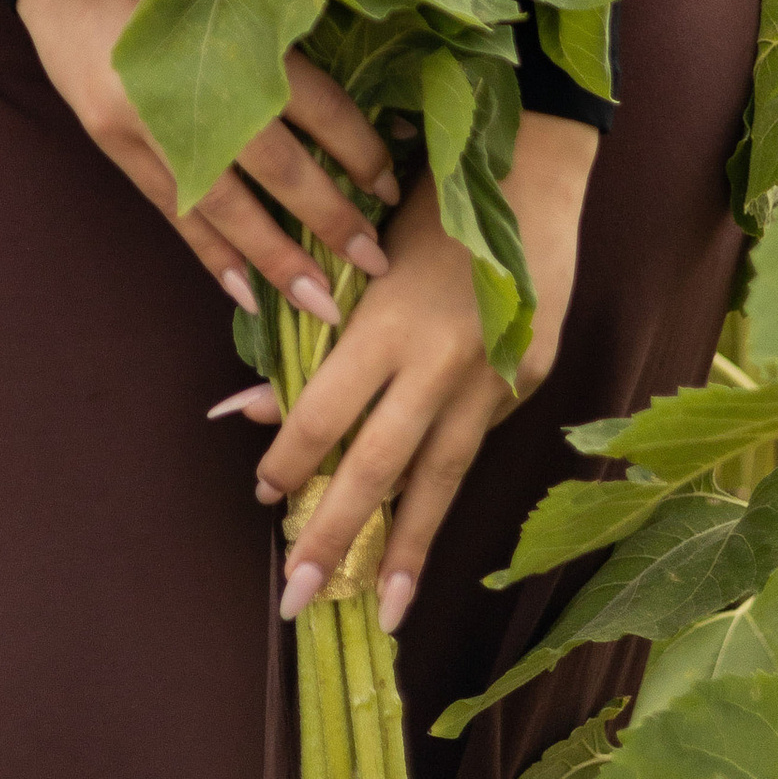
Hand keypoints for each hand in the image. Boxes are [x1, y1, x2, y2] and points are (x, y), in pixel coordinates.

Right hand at [18, 0, 398, 323]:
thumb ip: (278, 30)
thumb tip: (352, 92)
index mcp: (234, 31)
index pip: (317, 105)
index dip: (360, 150)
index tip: (394, 187)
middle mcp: (195, 83)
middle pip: (279, 166)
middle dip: (331, 219)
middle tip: (376, 263)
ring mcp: (149, 121)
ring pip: (225, 205)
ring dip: (276, 260)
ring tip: (320, 303)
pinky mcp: (115, 143)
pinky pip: (173, 212)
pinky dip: (211, 255)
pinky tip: (246, 294)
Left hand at [223, 108, 597, 629]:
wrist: (532, 166)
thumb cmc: (425, 196)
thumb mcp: (356, 254)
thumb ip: (309, 334)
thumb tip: (245, 404)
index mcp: (390, 323)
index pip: (325, 414)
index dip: (290, 459)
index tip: (265, 496)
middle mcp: (442, 362)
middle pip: (380, 467)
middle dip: (337, 536)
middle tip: (300, 599)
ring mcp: (493, 378)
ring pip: (441, 479)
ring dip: (407, 549)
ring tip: (385, 613)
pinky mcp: (527, 381)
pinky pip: (473, 443)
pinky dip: (445, 488)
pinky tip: (424, 530)